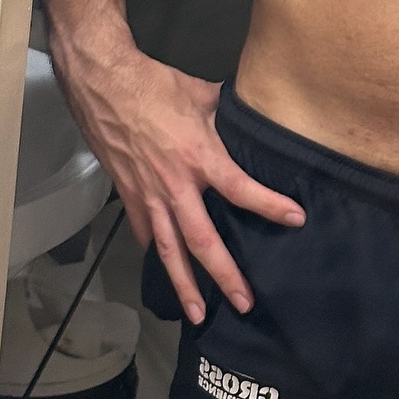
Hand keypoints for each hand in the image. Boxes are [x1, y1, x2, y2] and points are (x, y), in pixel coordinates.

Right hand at [53, 46, 303, 323]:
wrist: (103, 84)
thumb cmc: (154, 84)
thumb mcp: (201, 95)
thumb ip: (226, 115)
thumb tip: (248, 118)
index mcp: (199, 157)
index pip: (240, 190)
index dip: (270, 206)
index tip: (295, 220)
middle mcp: (174, 185)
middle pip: (202, 241)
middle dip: (225, 275)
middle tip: (244, 302)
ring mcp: (148, 195)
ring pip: (169, 250)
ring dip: (185, 285)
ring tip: (200, 314)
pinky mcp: (128, 195)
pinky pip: (146, 232)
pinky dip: (157, 253)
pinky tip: (167, 267)